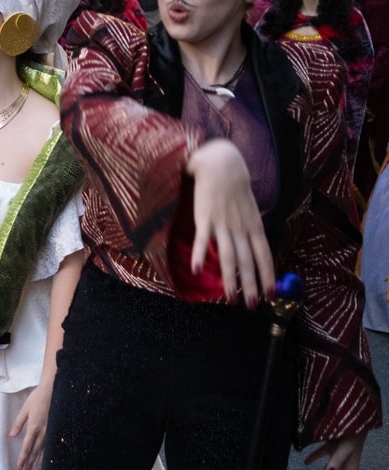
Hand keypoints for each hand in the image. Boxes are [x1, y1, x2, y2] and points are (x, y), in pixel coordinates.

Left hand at [10, 381, 52, 469]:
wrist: (53, 391)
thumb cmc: (38, 398)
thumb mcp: (25, 409)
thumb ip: (19, 423)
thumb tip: (12, 435)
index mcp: (34, 427)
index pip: (27, 446)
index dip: (23, 457)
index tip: (19, 466)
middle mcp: (43, 432)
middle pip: (35, 451)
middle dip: (29, 461)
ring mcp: (50, 431)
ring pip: (43, 450)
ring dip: (38, 460)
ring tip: (33, 469)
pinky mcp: (55, 429)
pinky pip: (51, 445)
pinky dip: (48, 453)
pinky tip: (47, 459)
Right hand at [186, 139, 274, 305]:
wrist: (222, 163)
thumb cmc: (235, 187)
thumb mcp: (249, 210)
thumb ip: (249, 230)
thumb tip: (252, 250)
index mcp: (254, 226)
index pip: (265, 255)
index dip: (269, 275)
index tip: (272, 295)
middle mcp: (241, 228)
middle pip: (248, 262)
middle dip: (252, 285)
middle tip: (253, 306)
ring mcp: (223, 224)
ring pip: (229, 256)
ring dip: (230, 279)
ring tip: (230, 298)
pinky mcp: (205, 218)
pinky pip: (203, 240)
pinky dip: (200, 255)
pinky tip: (197, 270)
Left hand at [304, 431, 367, 469]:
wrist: (354, 417)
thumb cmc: (352, 434)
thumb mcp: (345, 449)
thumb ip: (336, 461)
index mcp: (349, 469)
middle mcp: (345, 465)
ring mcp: (338, 456)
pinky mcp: (332, 446)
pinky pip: (322, 456)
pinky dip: (313, 460)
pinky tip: (306, 463)